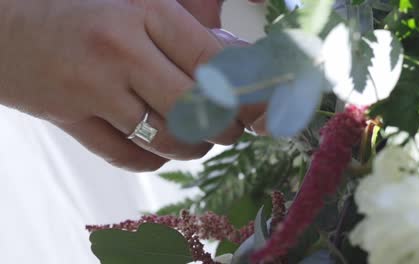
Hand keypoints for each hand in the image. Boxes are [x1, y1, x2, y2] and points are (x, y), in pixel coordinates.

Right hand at [0, 0, 243, 171]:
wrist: (8, 29)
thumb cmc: (82, 14)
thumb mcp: (138, 5)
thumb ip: (188, 31)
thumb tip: (239, 59)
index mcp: (145, 13)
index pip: (213, 62)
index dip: (244, 91)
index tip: (255, 107)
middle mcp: (122, 51)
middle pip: (196, 108)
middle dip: (225, 127)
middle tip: (232, 129)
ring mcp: (94, 89)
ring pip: (166, 138)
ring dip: (193, 147)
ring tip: (200, 140)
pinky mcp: (71, 120)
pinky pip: (129, 156)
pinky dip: (154, 159)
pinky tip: (160, 149)